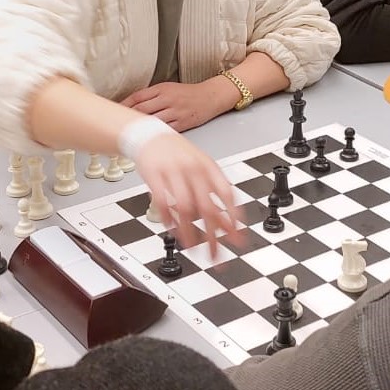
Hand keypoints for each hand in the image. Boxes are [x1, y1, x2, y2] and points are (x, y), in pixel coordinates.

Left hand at [121, 81, 226, 131]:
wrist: (211, 97)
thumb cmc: (189, 93)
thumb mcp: (169, 88)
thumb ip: (152, 95)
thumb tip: (132, 105)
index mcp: (163, 88)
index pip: (137, 96)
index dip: (123, 104)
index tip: (113, 111)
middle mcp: (168, 99)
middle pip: (141, 109)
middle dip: (127, 117)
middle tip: (116, 124)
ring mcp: (175, 111)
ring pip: (151, 120)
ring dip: (139, 127)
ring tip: (129, 133)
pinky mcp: (182, 123)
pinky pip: (164, 129)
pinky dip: (154, 134)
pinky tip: (147, 137)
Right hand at [132, 131, 241, 254]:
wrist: (152, 136)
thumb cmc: (180, 155)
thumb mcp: (202, 169)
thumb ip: (214, 194)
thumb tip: (227, 222)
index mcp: (210, 168)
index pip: (227, 194)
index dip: (233, 217)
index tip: (237, 236)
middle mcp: (194, 170)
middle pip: (207, 207)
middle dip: (213, 234)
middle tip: (216, 254)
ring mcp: (174, 173)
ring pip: (185, 208)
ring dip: (189, 232)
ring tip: (192, 247)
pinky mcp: (154, 176)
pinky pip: (162, 202)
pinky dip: (168, 219)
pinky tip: (172, 231)